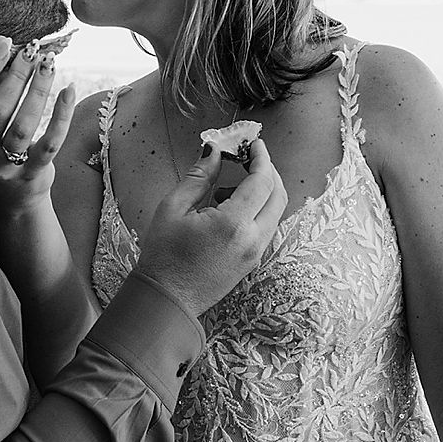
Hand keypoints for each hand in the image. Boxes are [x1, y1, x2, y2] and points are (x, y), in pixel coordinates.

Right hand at [0, 28, 76, 211]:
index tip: (5, 43)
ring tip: (49, 64)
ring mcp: (1, 170)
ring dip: (38, 90)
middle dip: (18, 75)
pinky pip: (49, 144)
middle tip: (33, 51)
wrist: (11, 195)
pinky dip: (60, 116)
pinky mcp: (29, 177)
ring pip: (23, 126)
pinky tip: (68, 90)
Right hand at [131, 139, 288, 318]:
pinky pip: (266, 227)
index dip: (261, 157)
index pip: (262, 180)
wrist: (167, 299)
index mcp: (234, 223)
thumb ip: (199, 176)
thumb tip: (214, 152)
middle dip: (267, 170)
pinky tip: (228, 208)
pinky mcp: (253, 261)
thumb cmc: (164, 256)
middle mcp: (253, 239)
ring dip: (262, 191)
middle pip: (278, 194)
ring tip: (226, 187)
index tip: (253, 142)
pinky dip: (257, 209)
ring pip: (275, 211)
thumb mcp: (173, 208)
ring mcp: (256, 253)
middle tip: (248, 157)